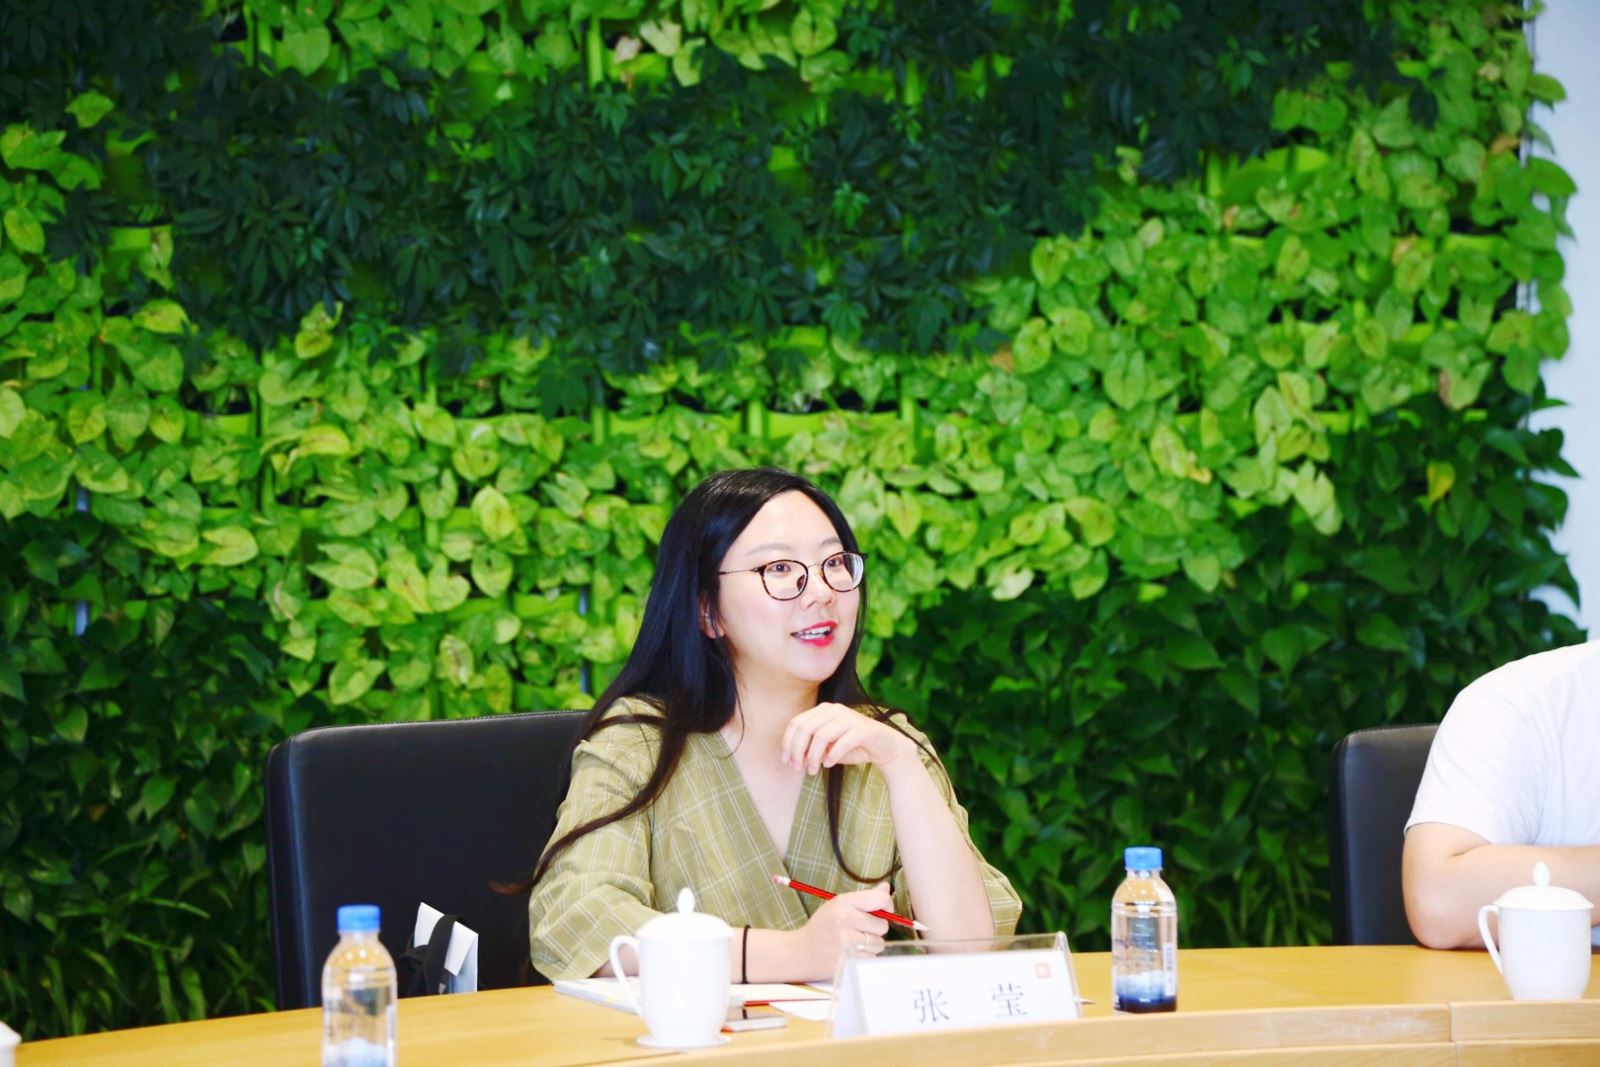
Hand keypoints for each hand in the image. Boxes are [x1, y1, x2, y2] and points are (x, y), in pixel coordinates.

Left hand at [781, 702, 914, 774]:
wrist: (885, 747)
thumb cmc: (853, 746)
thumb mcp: (828, 748)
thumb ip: (811, 749)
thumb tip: (794, 759)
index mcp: (824, 710)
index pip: (797, 723)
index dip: (788, 743)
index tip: (786, 761)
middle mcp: (835, 709)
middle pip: (805, 728)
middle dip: (798, 750)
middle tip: (798, 768)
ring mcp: (850, 718)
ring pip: (821, 736)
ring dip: (813, 756)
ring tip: (813, 770)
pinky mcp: (863, 729)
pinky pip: (842, 742)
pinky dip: (833, 755)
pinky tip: (829, 765)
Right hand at [789, 883, 891, 980]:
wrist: (802, 952)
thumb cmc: (823, 926)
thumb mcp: (839, 905)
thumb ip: (864, 897)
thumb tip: (886, 888)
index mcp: (844, 902)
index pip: (880, 899)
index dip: (887, 904)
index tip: (883, 909)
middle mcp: (846, 920)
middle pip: (883, 925)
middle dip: (875, 928)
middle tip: (860, 928)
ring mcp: (848, 941)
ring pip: (879, 943)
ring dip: (871, 944)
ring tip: (854, 941)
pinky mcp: (850, 959)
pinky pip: (872, 957)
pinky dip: (865, 956)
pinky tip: (851, 952)